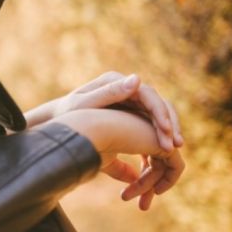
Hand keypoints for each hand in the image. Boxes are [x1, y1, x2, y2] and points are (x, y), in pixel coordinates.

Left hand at [25, 71, 183, 152]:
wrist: (56, 121)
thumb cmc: (66, 115)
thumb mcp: (83, 105)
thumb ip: (108, 94)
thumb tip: (137, 79)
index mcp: (116, 82)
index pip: (148, 94)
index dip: (160, 113)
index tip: (167, 132)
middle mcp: (126, 87)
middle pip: (157, 103)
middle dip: (169, 124)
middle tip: (176, 146)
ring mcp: (129, 100)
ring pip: (158, 113)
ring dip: (168, 131)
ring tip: (174, 150)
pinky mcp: (130, 113)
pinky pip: (150, 123)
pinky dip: (157, 136)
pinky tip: (162, 153)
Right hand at [49, 108, 184, 210]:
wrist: (92, 133)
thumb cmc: (92, 144)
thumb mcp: (106, 159)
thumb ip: (121, 169)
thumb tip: (134, 180)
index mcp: (134, 129)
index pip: (146, 155)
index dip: (140, 177)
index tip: (126, 195)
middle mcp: (148, 128)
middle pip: (157, 162)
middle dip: (148, 186)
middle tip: (142, 207)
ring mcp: (158, 133)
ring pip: (163, 166)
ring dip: (151, 187)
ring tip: (139, 204)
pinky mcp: (166, 141)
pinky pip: (176, 165)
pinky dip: (170, 180)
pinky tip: (157, 192)